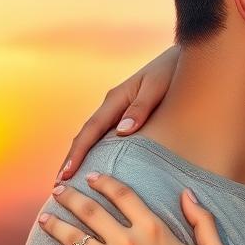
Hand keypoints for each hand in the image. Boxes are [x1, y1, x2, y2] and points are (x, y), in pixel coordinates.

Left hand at [36, 173, 226, 244]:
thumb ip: (202, 219)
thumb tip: (186, 194)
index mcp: (153, 229)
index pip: (122, 195)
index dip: (104, 182)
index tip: (91, 176)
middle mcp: (128, 242)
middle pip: (90, 211)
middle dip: (70, 197)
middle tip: (57, 190)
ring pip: (75, 239)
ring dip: (55, 226)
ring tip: (43, 218)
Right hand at [57, 45, 179, 179]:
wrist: (184, 58)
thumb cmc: (172, 72)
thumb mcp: (157, 88)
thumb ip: (140, 108)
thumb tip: (122, 131)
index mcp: (116, 99)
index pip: (91, 130)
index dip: (77, 154)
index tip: (66, 174)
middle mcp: (113, 105)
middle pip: (87, 136)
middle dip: (72, 160)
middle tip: (60, 186)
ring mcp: (120, 110)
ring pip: (96, 137)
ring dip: (83, 157)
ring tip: (73, 182)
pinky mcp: (129, 115)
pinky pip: (109, 136)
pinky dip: (99, 151)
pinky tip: (101, 166)